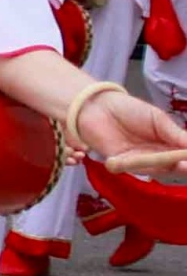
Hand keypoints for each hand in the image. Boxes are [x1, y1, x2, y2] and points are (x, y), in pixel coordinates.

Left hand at [64, 85, 186, 180]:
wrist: (97, 106)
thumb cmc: (130, 110)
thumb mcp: (158, 119)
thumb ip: (175, 134)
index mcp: (168, 143)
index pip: (183, 155)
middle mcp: (155, 155)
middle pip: (173, 165)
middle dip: (182, 166)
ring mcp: (139, 160)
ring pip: (156, 169)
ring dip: (165, 167)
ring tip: (178, 164)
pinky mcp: (122, 163)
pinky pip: (135, 168)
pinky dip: (143, 167)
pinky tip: (154, 163)